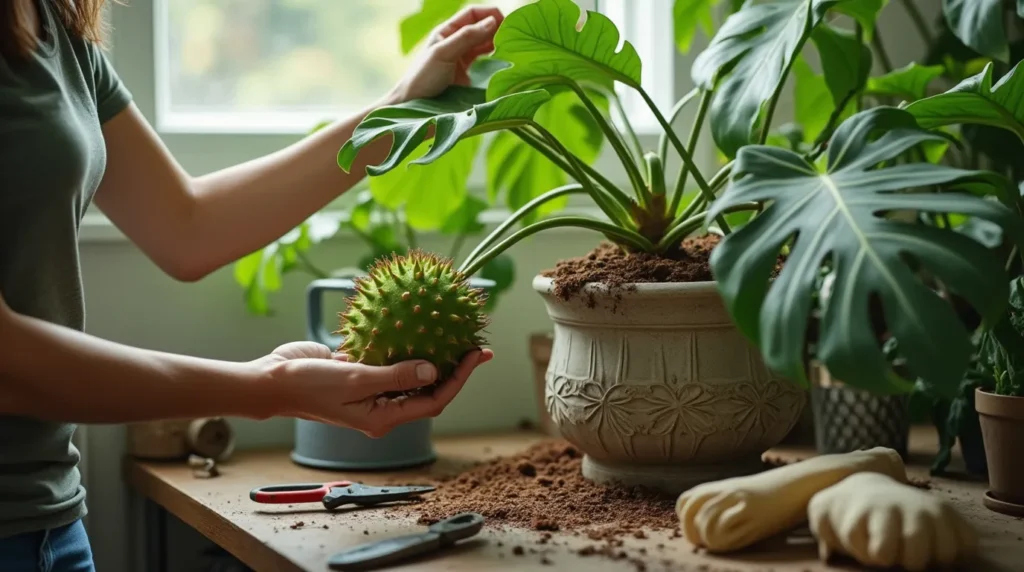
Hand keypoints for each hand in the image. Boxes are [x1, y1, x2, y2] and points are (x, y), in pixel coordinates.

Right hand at [256, 341, 492, 436]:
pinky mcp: (359, 370)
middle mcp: (382, 405)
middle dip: (454, 367)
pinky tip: (414, 320)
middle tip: (476, 343)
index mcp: (384, 417)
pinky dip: (402, 341)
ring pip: (410, 372)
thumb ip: (395, 376)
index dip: (459, 379)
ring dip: (431, 353)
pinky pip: (387, 356)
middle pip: (428, 388)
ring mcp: (371, 388)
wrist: (271, 380)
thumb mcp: (355, 380)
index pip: (434, 400)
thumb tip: (433, 371)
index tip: (475, 354)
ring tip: (453, 330)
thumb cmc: (308, 387)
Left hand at [388, 6, 503, 102]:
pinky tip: (504, 60)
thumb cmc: (422, 77)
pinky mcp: (467, 74)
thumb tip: (492, 22)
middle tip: (513, 35)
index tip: (506, 21)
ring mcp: (462, 58)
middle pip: (481, 27)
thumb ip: (466, 37)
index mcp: (447, 31)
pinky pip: (485, 61)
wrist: (414, 106)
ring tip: (512, 47)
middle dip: (497, 27)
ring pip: (485, 44)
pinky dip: (496, 58)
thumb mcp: (443, 53)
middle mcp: (455, 42)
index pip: (472, 14)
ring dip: (498, 43)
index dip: (489, 13)